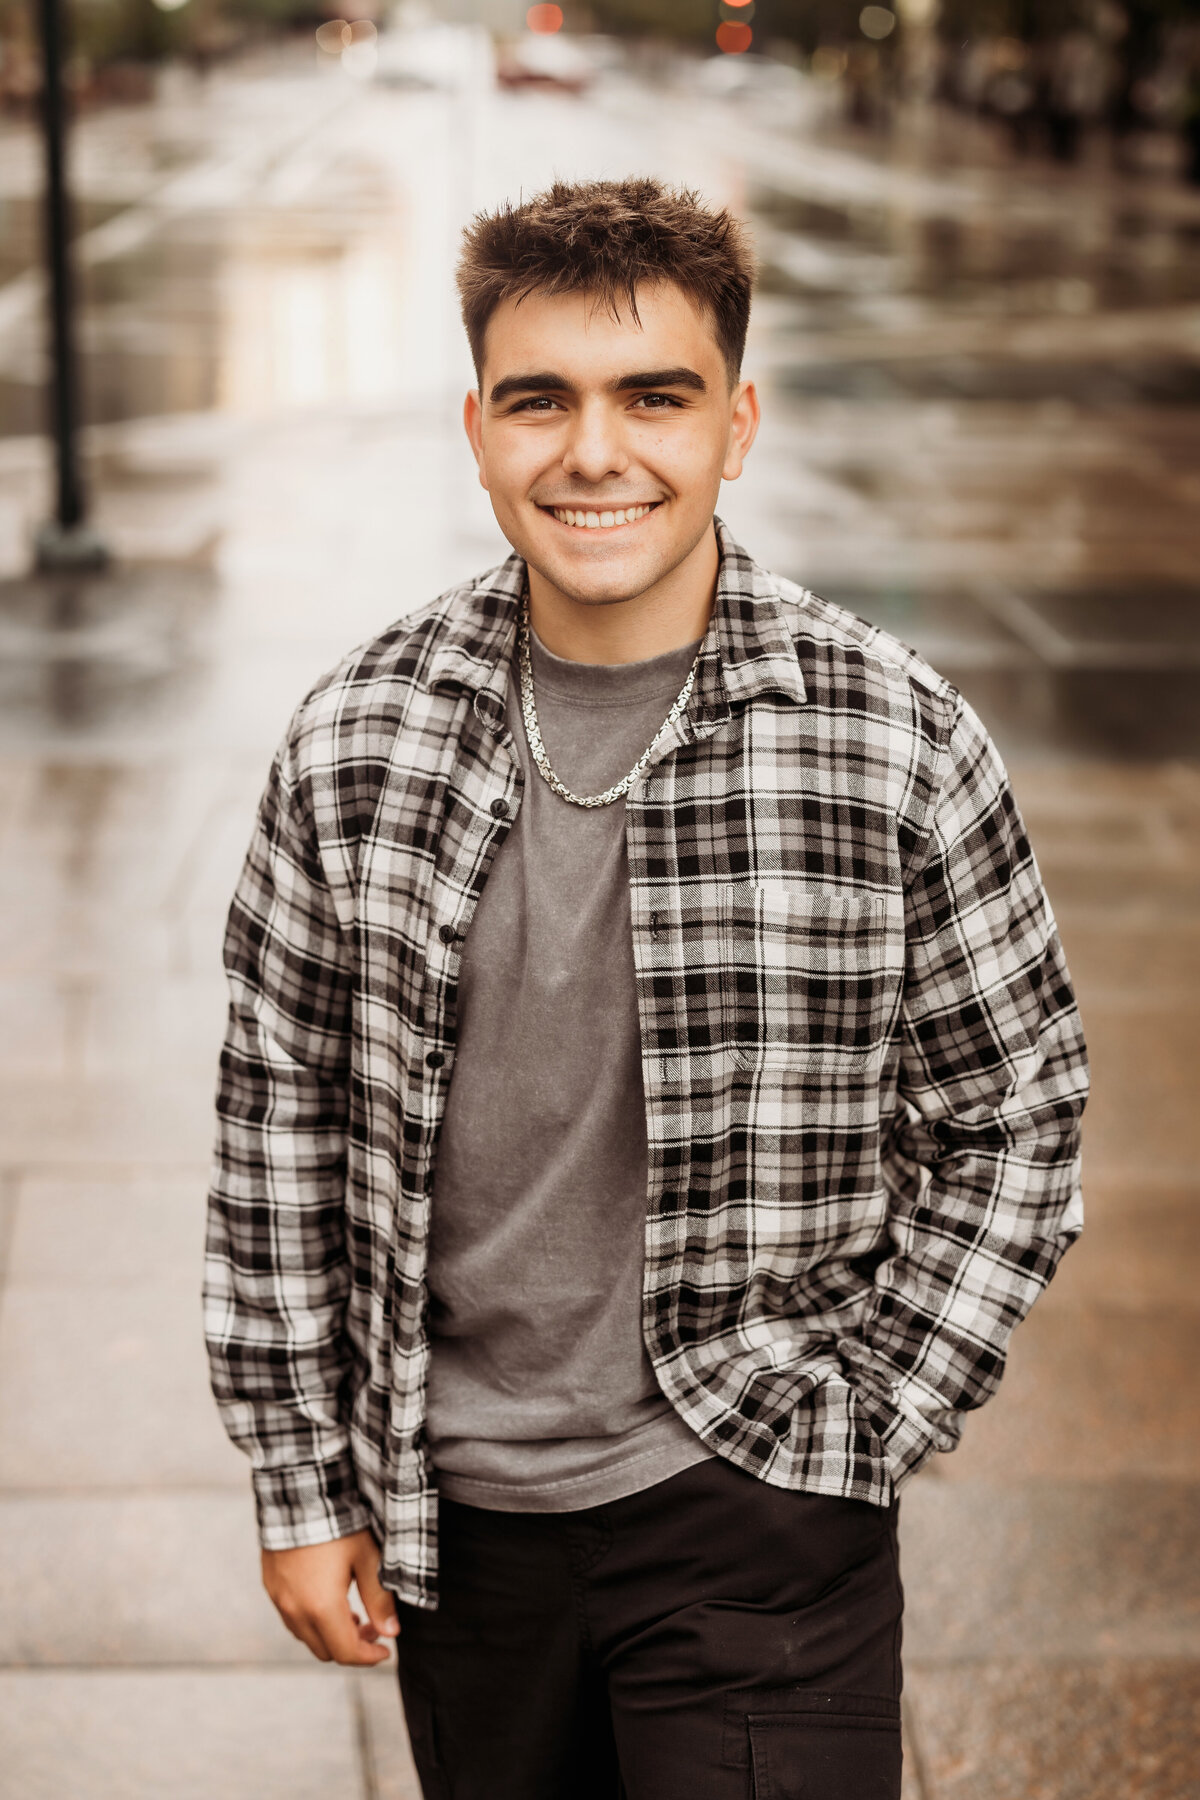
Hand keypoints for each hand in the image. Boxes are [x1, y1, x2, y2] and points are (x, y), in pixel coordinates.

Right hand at [262, 1528, 399, 1663]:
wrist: (299, 1494)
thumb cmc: (338, 1524)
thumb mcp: (367, 1558)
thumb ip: (379, 1599)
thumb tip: (391, 1632)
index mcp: (321, 1607)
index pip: (346, 1653)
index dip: (369, 1657)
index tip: (386, 1650)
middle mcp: (295, 1610)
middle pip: (325, 1651)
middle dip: (352, 1646)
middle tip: (374, 1627)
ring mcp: (279, 1600)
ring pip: (307, 1637)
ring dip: (330, 1635)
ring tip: (352, 1613)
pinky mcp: (271, 1587)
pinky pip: (292, 1618)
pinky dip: (312, 1621)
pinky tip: (326, 1600)